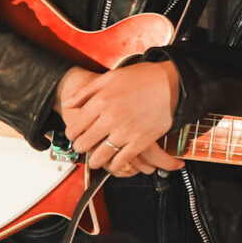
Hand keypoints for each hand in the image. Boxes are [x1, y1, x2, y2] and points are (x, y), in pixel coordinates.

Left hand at [55, 60, 184, 175]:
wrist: (171, 83)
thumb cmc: (142, 77)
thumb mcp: (110, 77)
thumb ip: (87, 91)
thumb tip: (69, 103)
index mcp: (101, 101)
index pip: (75, 127)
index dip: (71, 134)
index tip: (74, 136)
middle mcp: (110, 118)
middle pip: (84, 143)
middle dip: (81, 147)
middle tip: (84, 147)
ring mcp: (125, 131)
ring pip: (100, 155)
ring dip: (95, 160)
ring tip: (95, 159)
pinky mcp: (140, 141)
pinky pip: (121, 160)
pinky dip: (114, 165)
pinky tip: (113, 162)